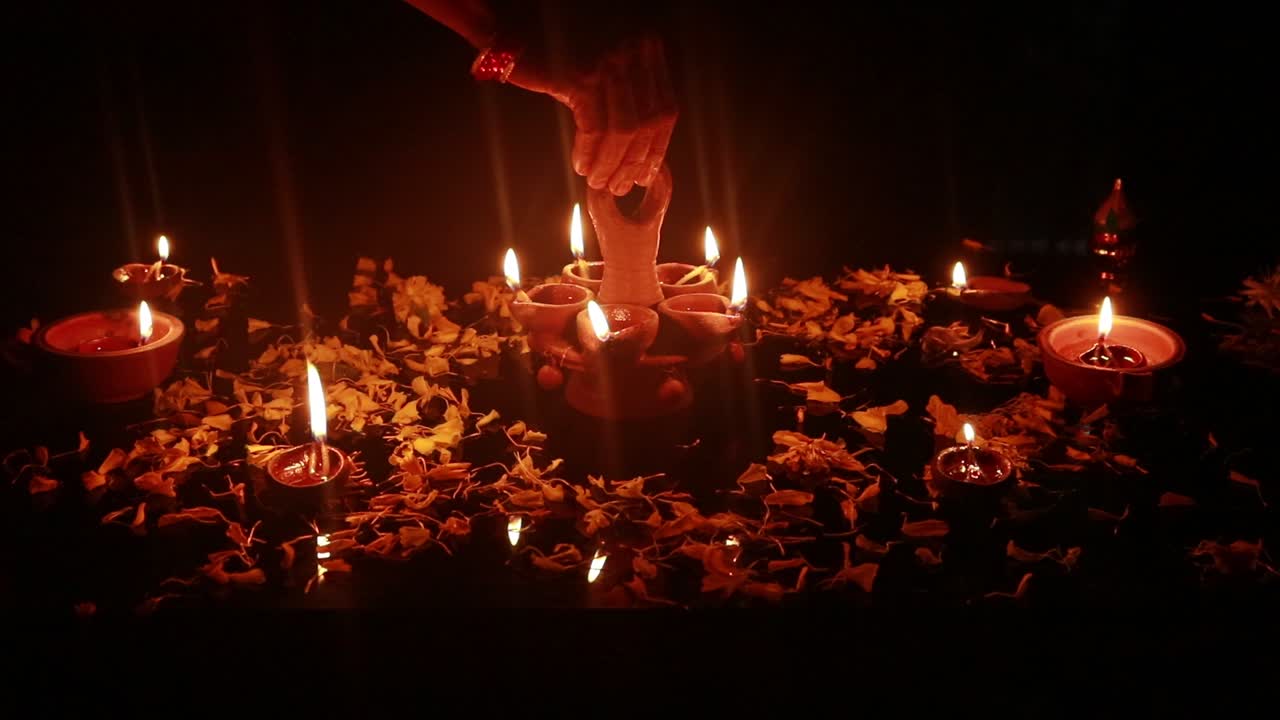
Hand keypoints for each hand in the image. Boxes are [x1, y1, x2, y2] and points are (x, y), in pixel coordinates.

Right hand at [511, 35, 677, 195]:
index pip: (666, 109)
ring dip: (612, 163)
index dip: (657, 148)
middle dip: (635, 162)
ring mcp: (608, 61)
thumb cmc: (562, 36)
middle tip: (619, 186)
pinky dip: (589, 151)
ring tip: (598, 181)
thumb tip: (642, 140)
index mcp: (648, 47)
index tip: (645, 175)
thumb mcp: (605, 56)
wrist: (516, 16)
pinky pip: (594, 125)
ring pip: (625, 129)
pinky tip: (580, 165)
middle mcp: (635, 51)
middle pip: (650, 122)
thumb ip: (628, 88)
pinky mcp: (580, 74)